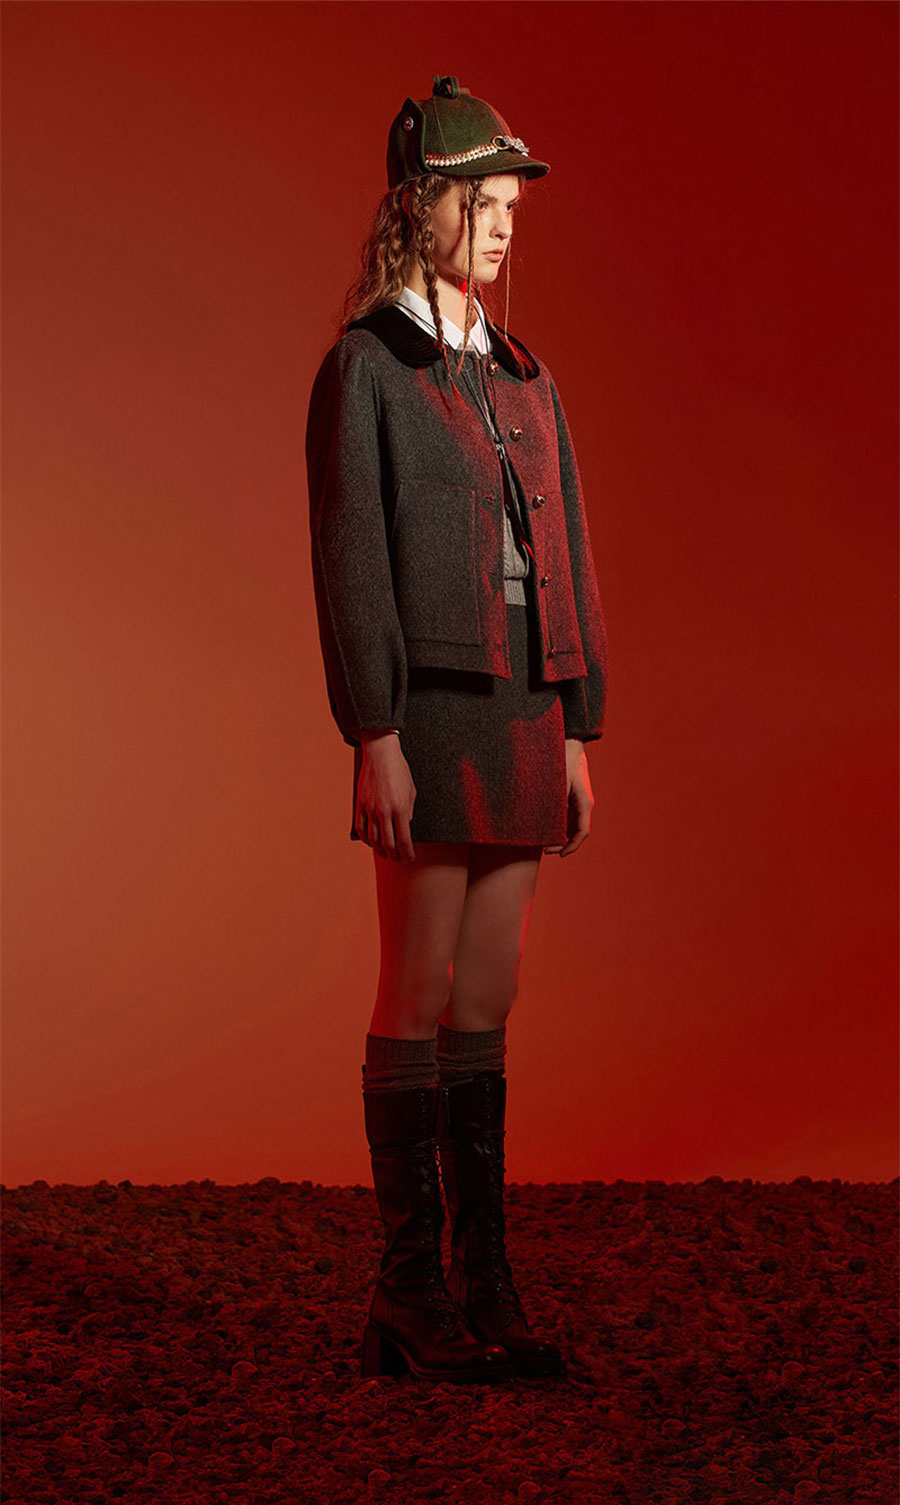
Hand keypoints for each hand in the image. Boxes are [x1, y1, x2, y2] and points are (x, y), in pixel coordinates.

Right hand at [355, 732, 416, 860]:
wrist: (381, 754)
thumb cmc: (398, 770)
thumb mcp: (411, 791)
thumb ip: (408, 811)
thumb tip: (405, 826)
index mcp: (400, 809)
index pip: (404, 841)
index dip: (407, 854)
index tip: (409, 857)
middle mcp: (384, 811)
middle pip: (388, 845)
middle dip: (394, 856)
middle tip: (398, 859)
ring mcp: (370, 809)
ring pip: (373, 839)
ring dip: (380, 850)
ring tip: (385, 853)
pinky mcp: (360, 804)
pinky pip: (361, 828)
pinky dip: (366, 839)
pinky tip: (371, 841)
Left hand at [544, 739, 593, 857]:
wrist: (570, 742)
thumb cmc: (562, 760)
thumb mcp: (555, 784)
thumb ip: (551, 804)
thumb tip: (539, 822)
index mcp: (585, 803)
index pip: (582, 832)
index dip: (572, 846)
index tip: (559, 855)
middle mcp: (585, 804)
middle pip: (577, 831)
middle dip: (563, 843)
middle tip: (545, 850)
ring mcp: (580, 800)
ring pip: (573, 824)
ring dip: (561, 834)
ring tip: (544, 842)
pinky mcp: (574, 795)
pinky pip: (569, 815)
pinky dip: (560, 824)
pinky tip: (546, 827)